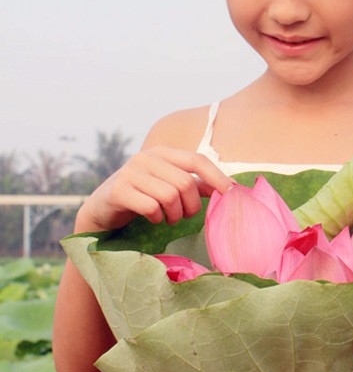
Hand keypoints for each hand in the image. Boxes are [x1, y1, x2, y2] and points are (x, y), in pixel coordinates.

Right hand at [77, 146, 232, 231]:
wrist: (101, 210)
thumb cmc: (141, 197)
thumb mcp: (168, 187)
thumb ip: (195, 185)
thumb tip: (226, 188)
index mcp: (163, 153)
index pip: (197, 160)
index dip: (216, 177)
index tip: (231, 193)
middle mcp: (146, 157)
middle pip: (186, 183)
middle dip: (191, 206)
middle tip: (185, 216)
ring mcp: (130, 172)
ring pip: (170, 196)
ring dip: (174, 215)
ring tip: (169, 219)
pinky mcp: (118, 190)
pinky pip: (150, 207)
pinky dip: (157, 218)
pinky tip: (153, 219)